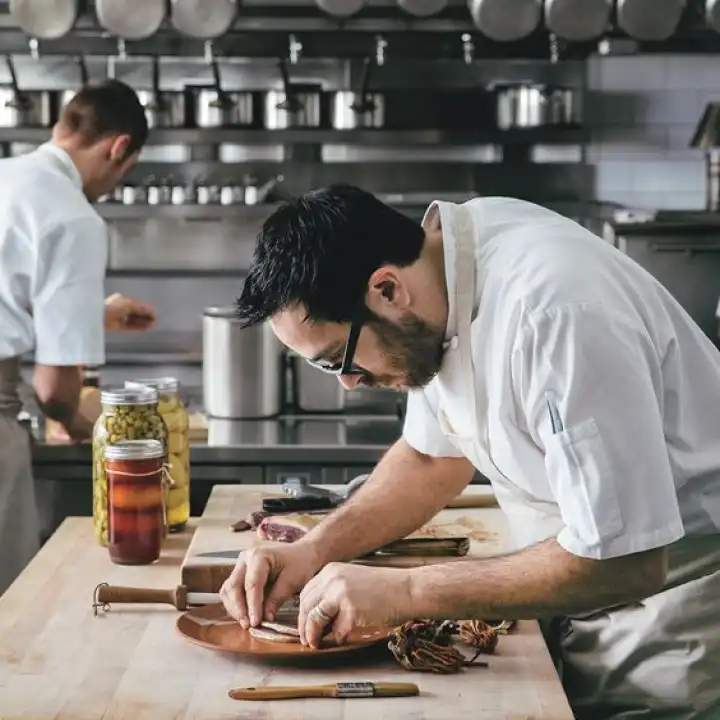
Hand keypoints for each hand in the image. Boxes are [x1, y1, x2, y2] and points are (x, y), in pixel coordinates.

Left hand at [104, 293, 155, 331]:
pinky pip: (130, 326)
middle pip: (136, 313)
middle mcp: (121, 308)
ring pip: (134, 320)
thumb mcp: (129, 304)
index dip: (146, 310)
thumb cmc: (112, 307)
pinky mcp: (117, 326)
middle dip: (145, 317)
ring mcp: (119, 318)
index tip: (154, 315)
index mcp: (122, 300)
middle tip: (154, 321)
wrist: (97, 316)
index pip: (137, 305)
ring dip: (143, 323)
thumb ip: (141, 308)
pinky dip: (138, 327)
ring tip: (152, 326)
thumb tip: (151, 311)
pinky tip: (146, 328)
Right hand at [219, 541, 323, 629]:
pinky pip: (231, 591)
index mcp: (259, 555)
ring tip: (247, 623)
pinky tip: (245, 616)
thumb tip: (265, 620)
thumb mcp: (292, 581)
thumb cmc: (300, 564)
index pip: (252, 583)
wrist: (302, 553)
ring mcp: (240, 566)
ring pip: (228, 590)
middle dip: (239, 608)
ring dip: (235, 608)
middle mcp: (245, 559)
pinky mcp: (240, 574)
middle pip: (234, 586)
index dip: (253, 605)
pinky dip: (235, 605)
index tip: (256, 622)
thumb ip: (276, 599)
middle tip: (248, 626)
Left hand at [298, 563, 412, 647]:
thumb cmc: (384, 589)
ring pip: (314, 618)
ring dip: (313, 635)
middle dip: (304, 626)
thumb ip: (334, 593)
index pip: (306, 593)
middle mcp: (332, 579)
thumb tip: (317, 619)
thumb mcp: (352, 581)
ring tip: (316, 644)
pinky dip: (338, 638)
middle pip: (306, 606)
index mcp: (331, 570)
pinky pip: (336, 631)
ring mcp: (341, 593)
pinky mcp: (351, 610)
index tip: (306, 626)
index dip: (303, 612)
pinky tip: (345, 638)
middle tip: (308, 641)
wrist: (408, 589)